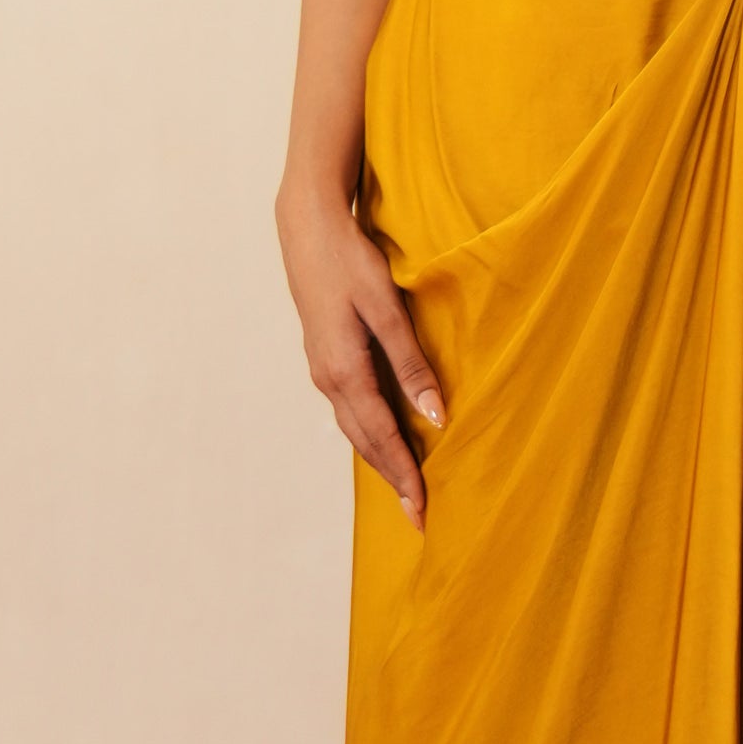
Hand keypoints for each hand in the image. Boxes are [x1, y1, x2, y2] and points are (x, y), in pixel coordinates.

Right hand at [278, 185, 441, 527]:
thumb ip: (411, 363)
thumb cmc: (350, 261)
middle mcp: (329, 380)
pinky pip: (351, 409)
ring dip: (380, 458)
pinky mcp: (325, 357)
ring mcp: (323, 370)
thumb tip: (435, 416)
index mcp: (344, 372)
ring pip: (356, 428)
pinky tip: (385, 436)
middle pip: (366, 442)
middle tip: (418, 515)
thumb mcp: (388, 309)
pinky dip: (370, 432)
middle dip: (393, 479)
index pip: (382, 438)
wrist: (307, 228)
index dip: (405, 475)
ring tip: (406, 486)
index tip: (423, 510)